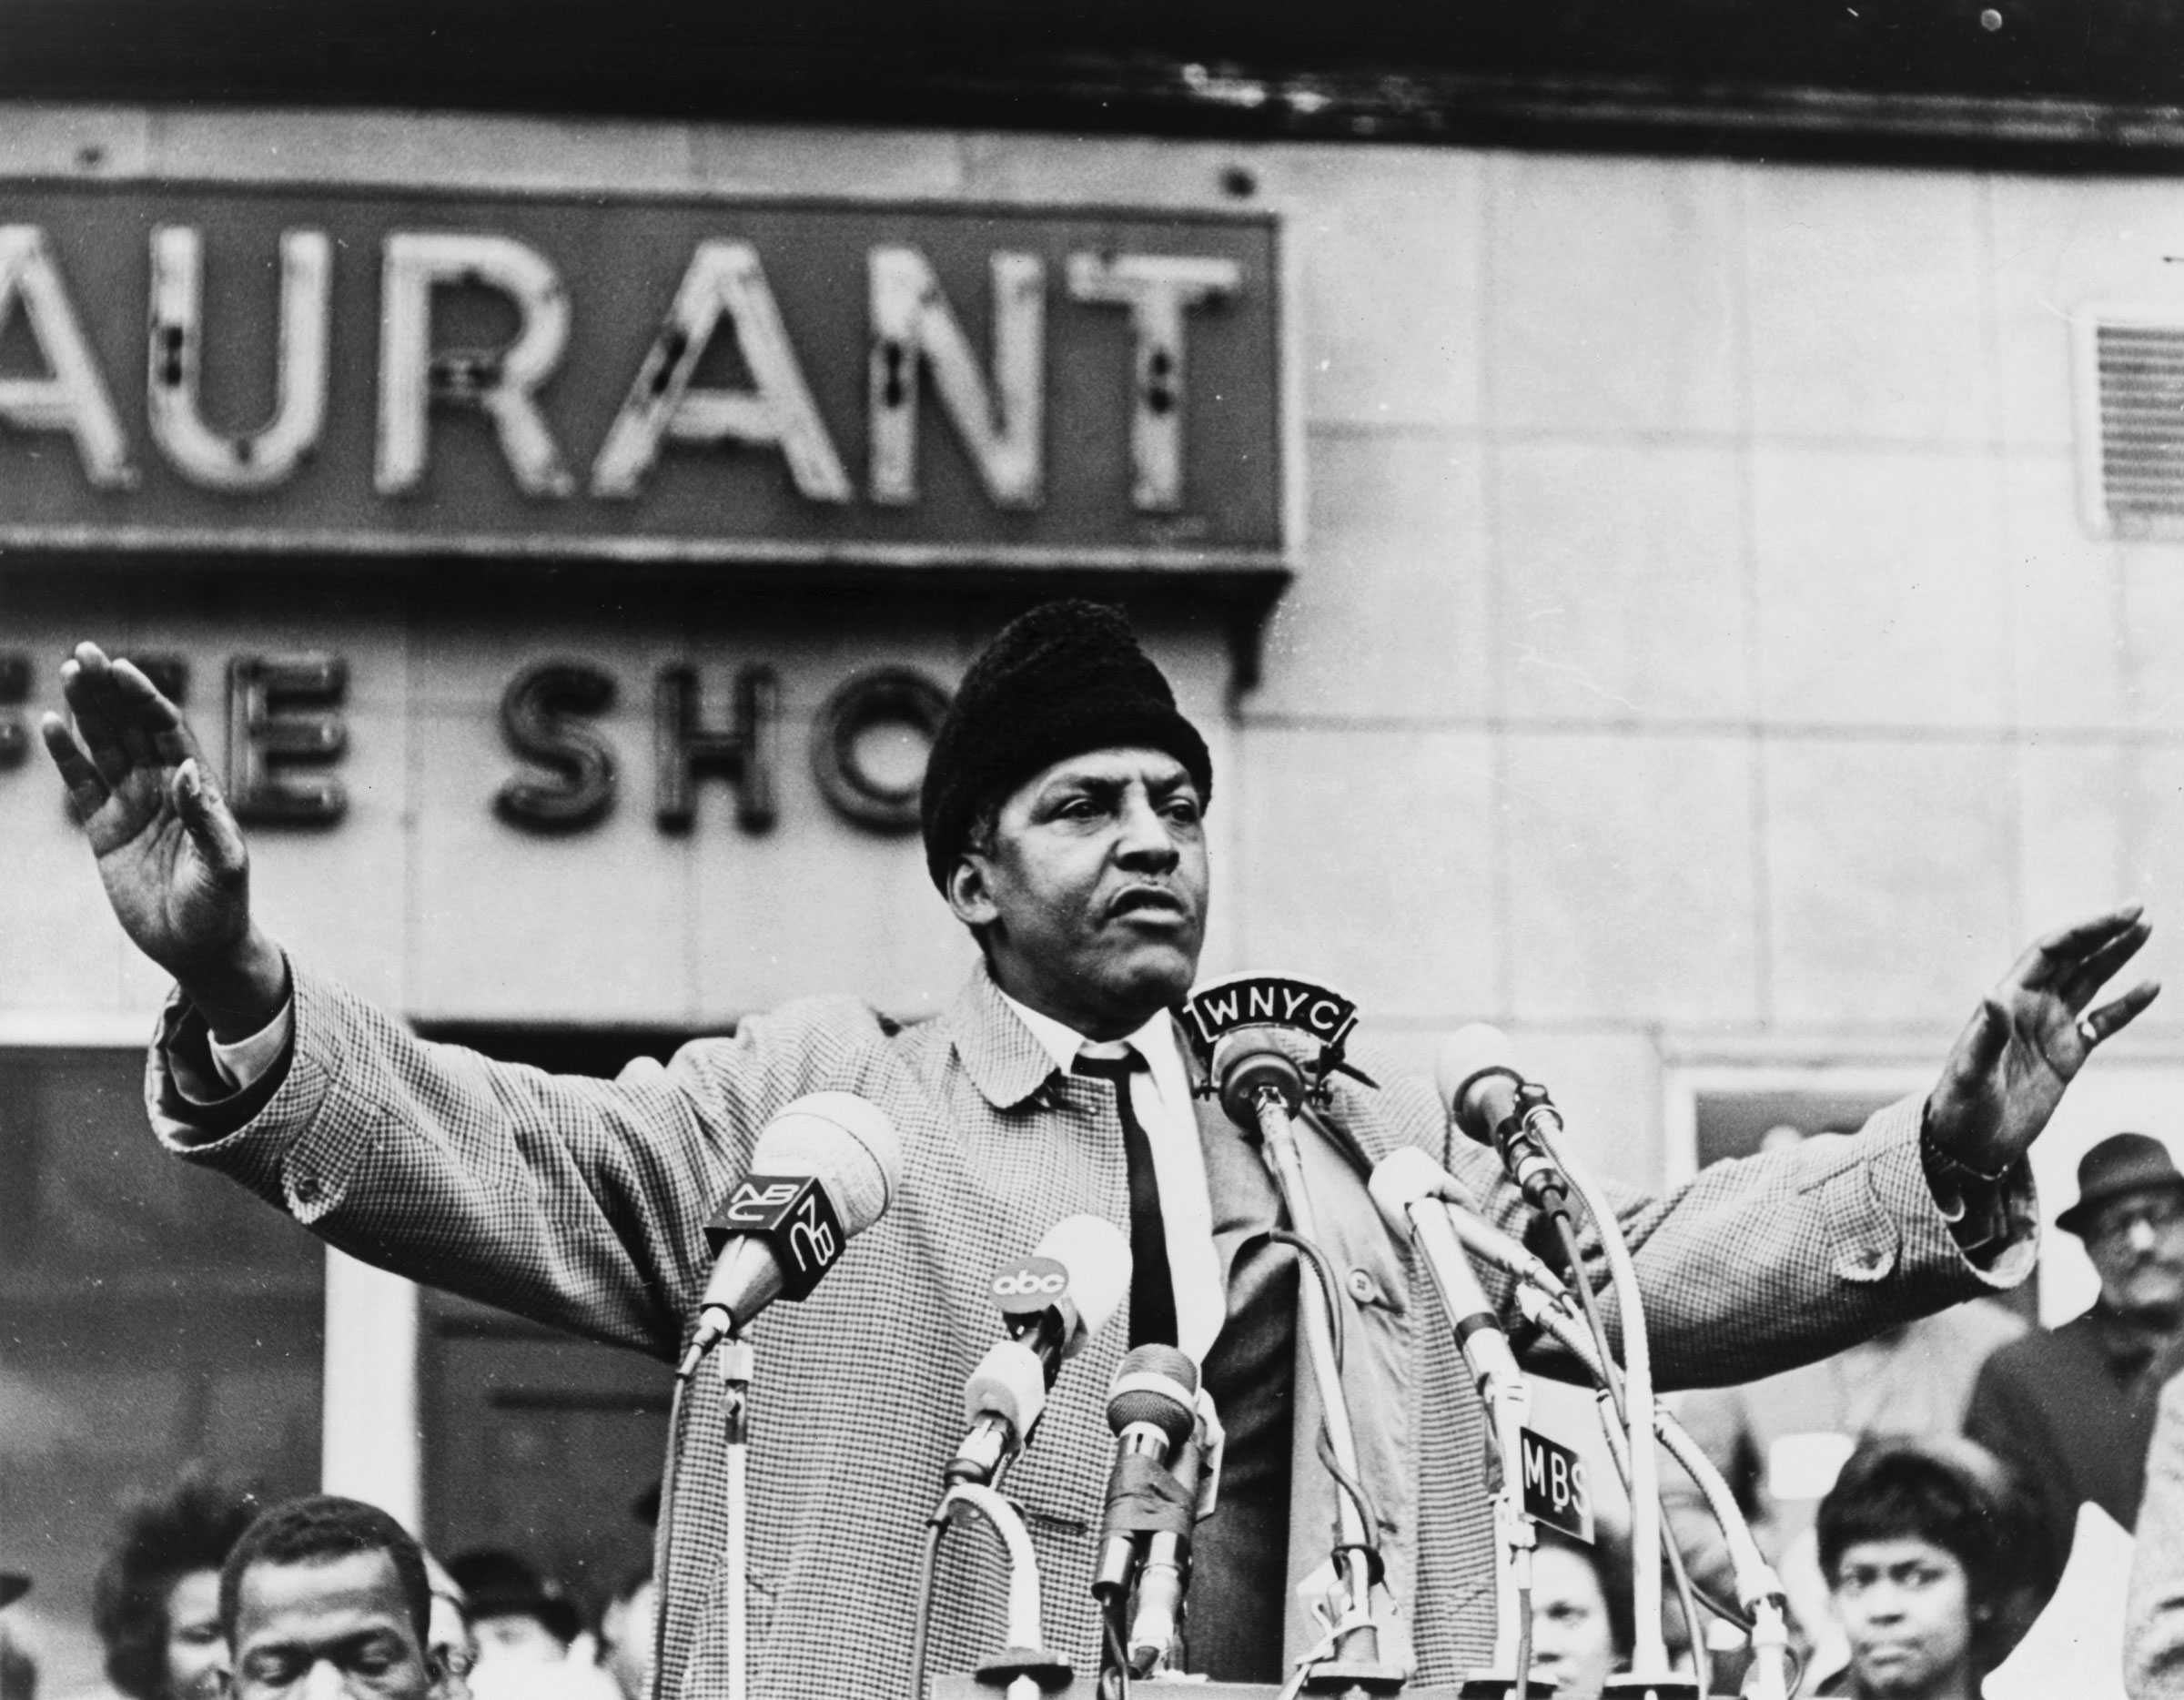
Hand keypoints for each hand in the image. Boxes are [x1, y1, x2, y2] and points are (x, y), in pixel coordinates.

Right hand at [42, 642, 287, 1036]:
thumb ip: (206, 818)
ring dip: (86, 710)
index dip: (144, 697)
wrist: (198, 946)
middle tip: (84, 652)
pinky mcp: (104, 830)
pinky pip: (82, 783)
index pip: (166, 729)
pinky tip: (51, 723)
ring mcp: (132, 804)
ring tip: (69, 673)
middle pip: (130, 726)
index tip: (122, 669)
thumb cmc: (222, 905)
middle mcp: (163, 786)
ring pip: (103, 745)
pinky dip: (67, 754)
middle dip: (109, 690)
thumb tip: (186, 771)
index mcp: (196, 785)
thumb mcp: (224, 863)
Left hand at [1926, 905, 2160, 1172]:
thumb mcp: (1971, 1072)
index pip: (2050, 951)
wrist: (1969, 1143)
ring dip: (2116, 955)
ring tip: (2146, 928)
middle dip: (2104, 932)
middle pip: (2072, 957)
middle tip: (2140, 909)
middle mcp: (2030, 1007)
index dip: (2083, 930)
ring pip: (2089, 981)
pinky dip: (2126, 1005)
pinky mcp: (2067, 1056)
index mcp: (2008, 1000)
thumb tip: (1992, 994)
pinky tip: (2150, 986)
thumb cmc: (1961, 1106)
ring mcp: (2050, 1029)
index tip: (2118, 914)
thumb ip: (1986, 1035)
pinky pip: (2102, 1022)